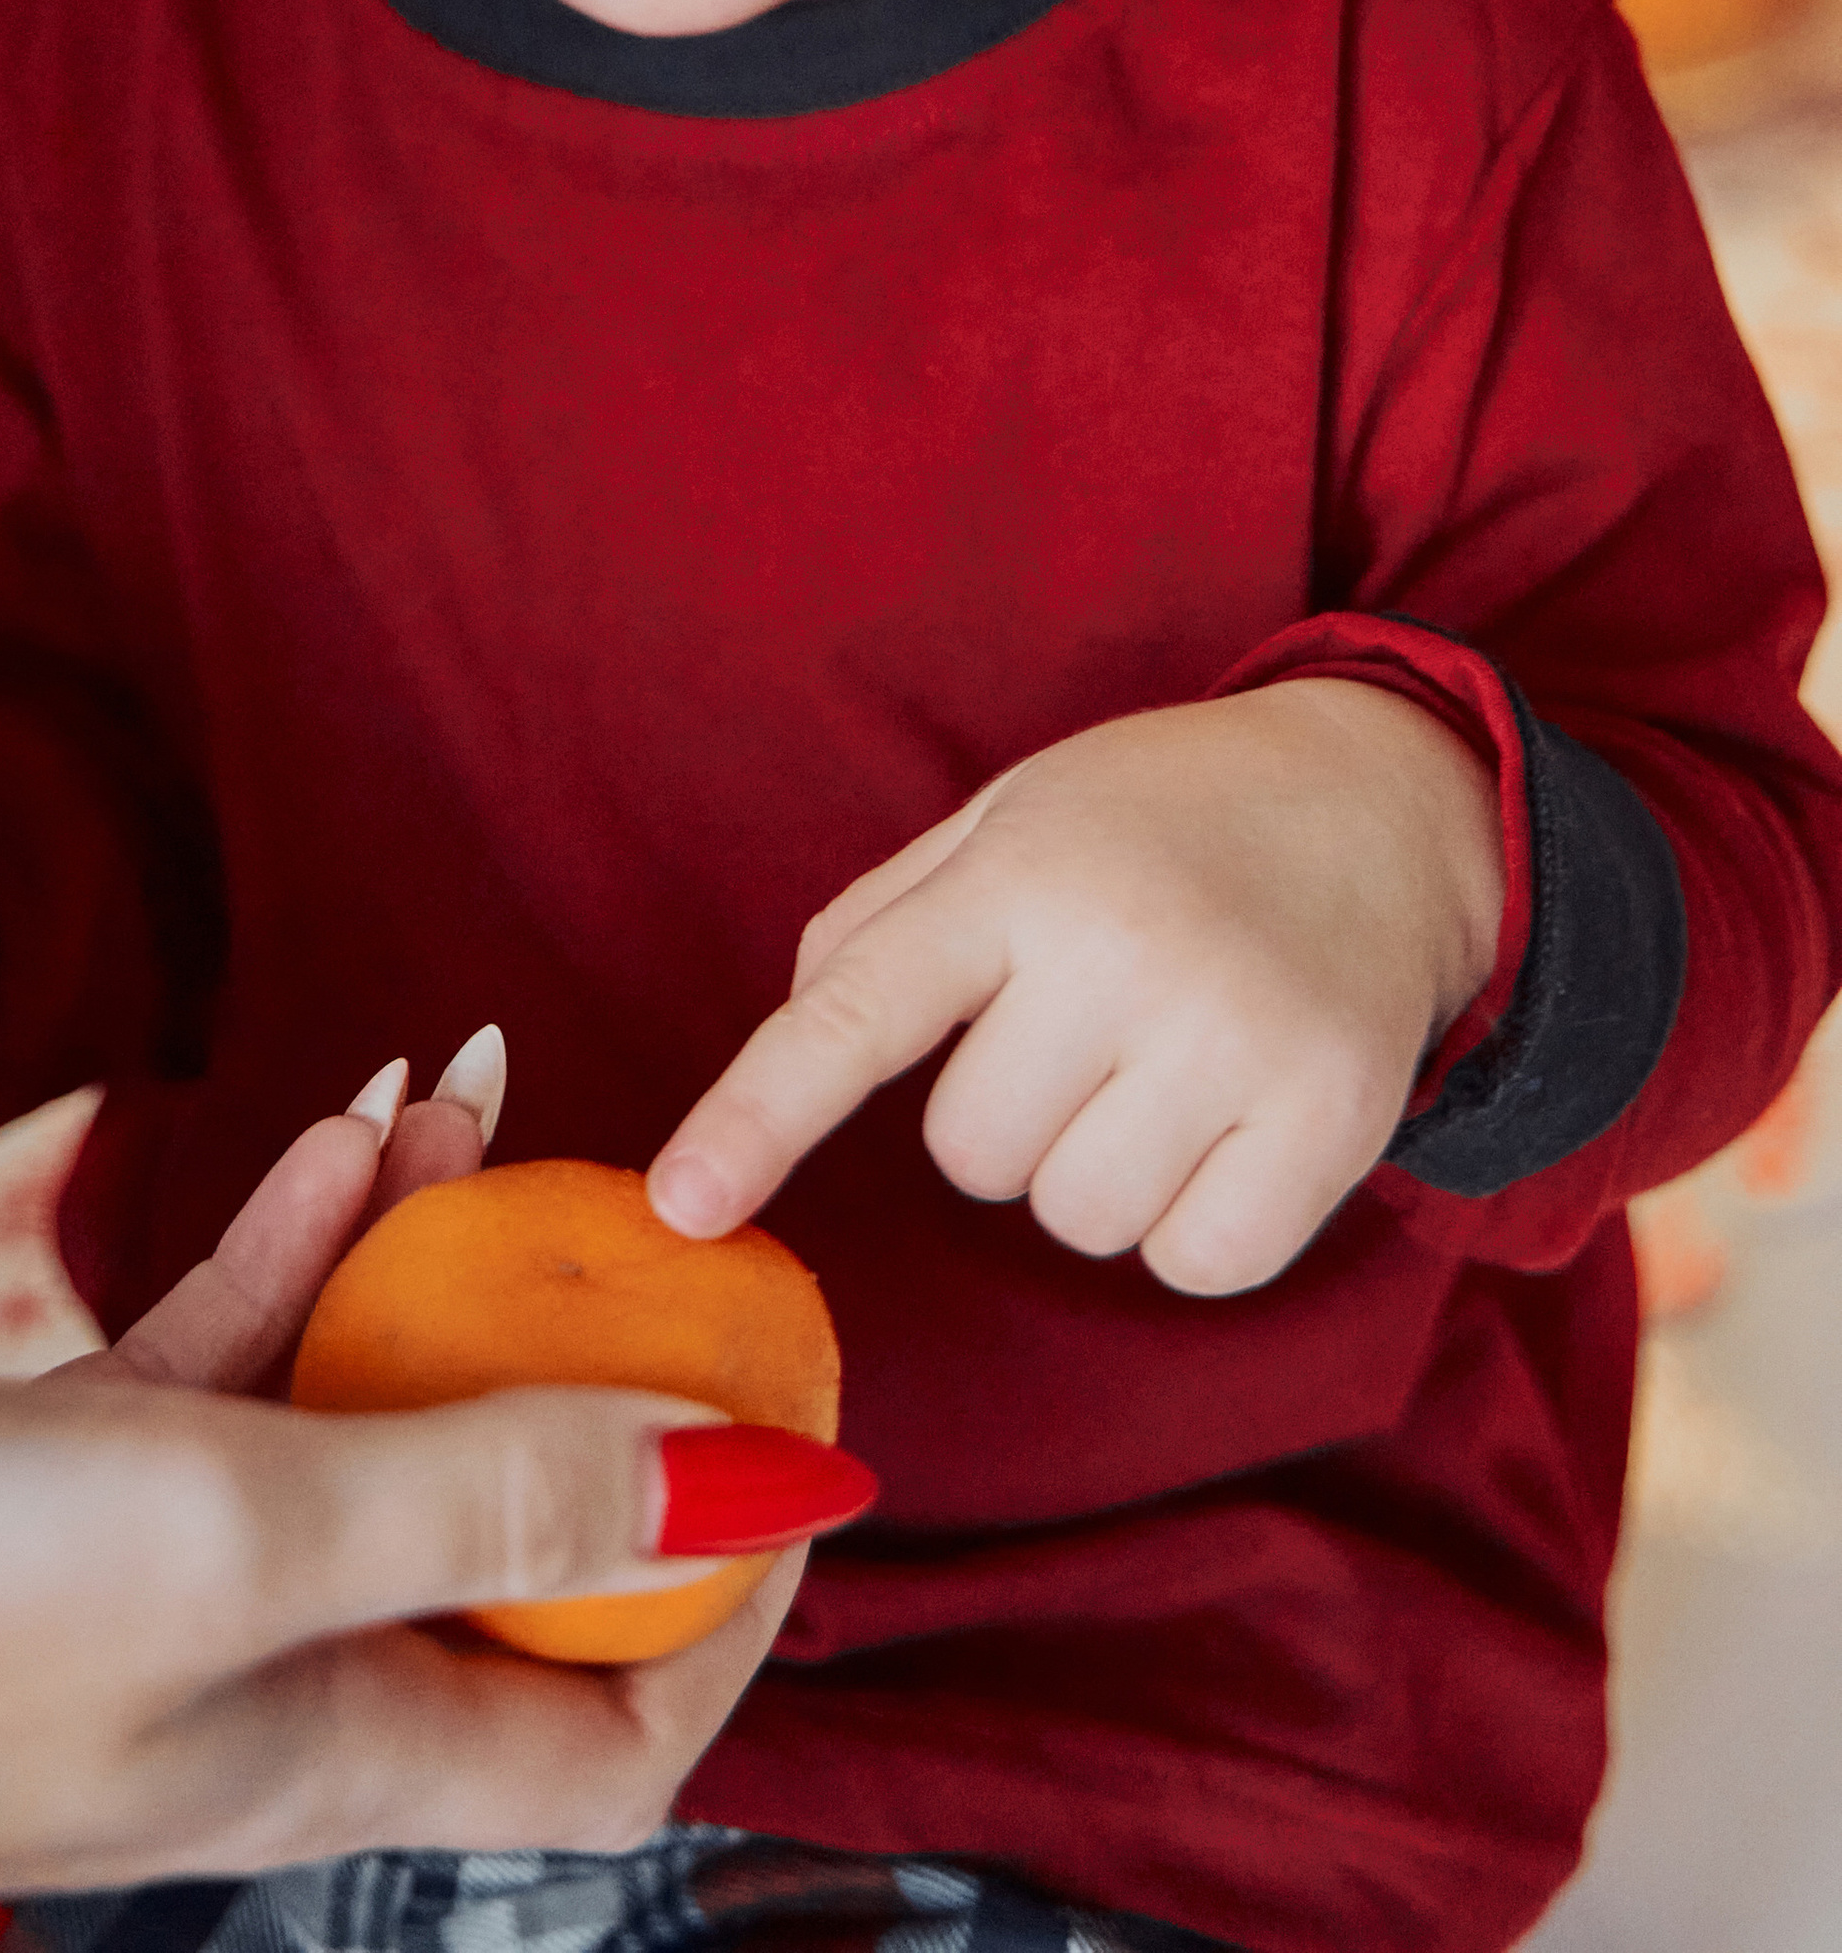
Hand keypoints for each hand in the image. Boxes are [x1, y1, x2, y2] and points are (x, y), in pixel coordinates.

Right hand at [0, 1073, 805, 1952]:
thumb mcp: (217, 1540)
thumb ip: (474, 1492)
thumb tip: (735, 1486)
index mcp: (328, 1749)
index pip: (614, 1737)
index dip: (736, 1601)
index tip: (800, 1429)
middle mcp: (251, 1687)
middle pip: (497, 1554)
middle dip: (590, 1377)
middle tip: (653, 1212)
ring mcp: (135, 1586)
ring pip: (350, 1418)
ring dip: (431, 1263)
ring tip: (485, 1091)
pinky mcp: (25, 1492)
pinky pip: (210, 1364)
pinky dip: (282, 1247)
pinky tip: (340, 1125)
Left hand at [649, 678, 1506, 1295]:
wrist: (1387, 803)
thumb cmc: (1159, 819)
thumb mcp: (1011, 814)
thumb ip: (887, 921)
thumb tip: (803, 1029)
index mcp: (1020, 870)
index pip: (857, 1010)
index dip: (758, 1116)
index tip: (681, 1206)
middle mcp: (1123, 949)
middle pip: (970, 1155)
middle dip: (1008, 1108)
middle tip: (1091, 1013)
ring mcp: (1235, 1037)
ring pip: (1076, 1218)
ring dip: (1099, 1166)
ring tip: (1165, 1056)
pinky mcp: (1334, 1119)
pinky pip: (1193, 1264)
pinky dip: (1196, 1221)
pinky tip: (1233, 1120)